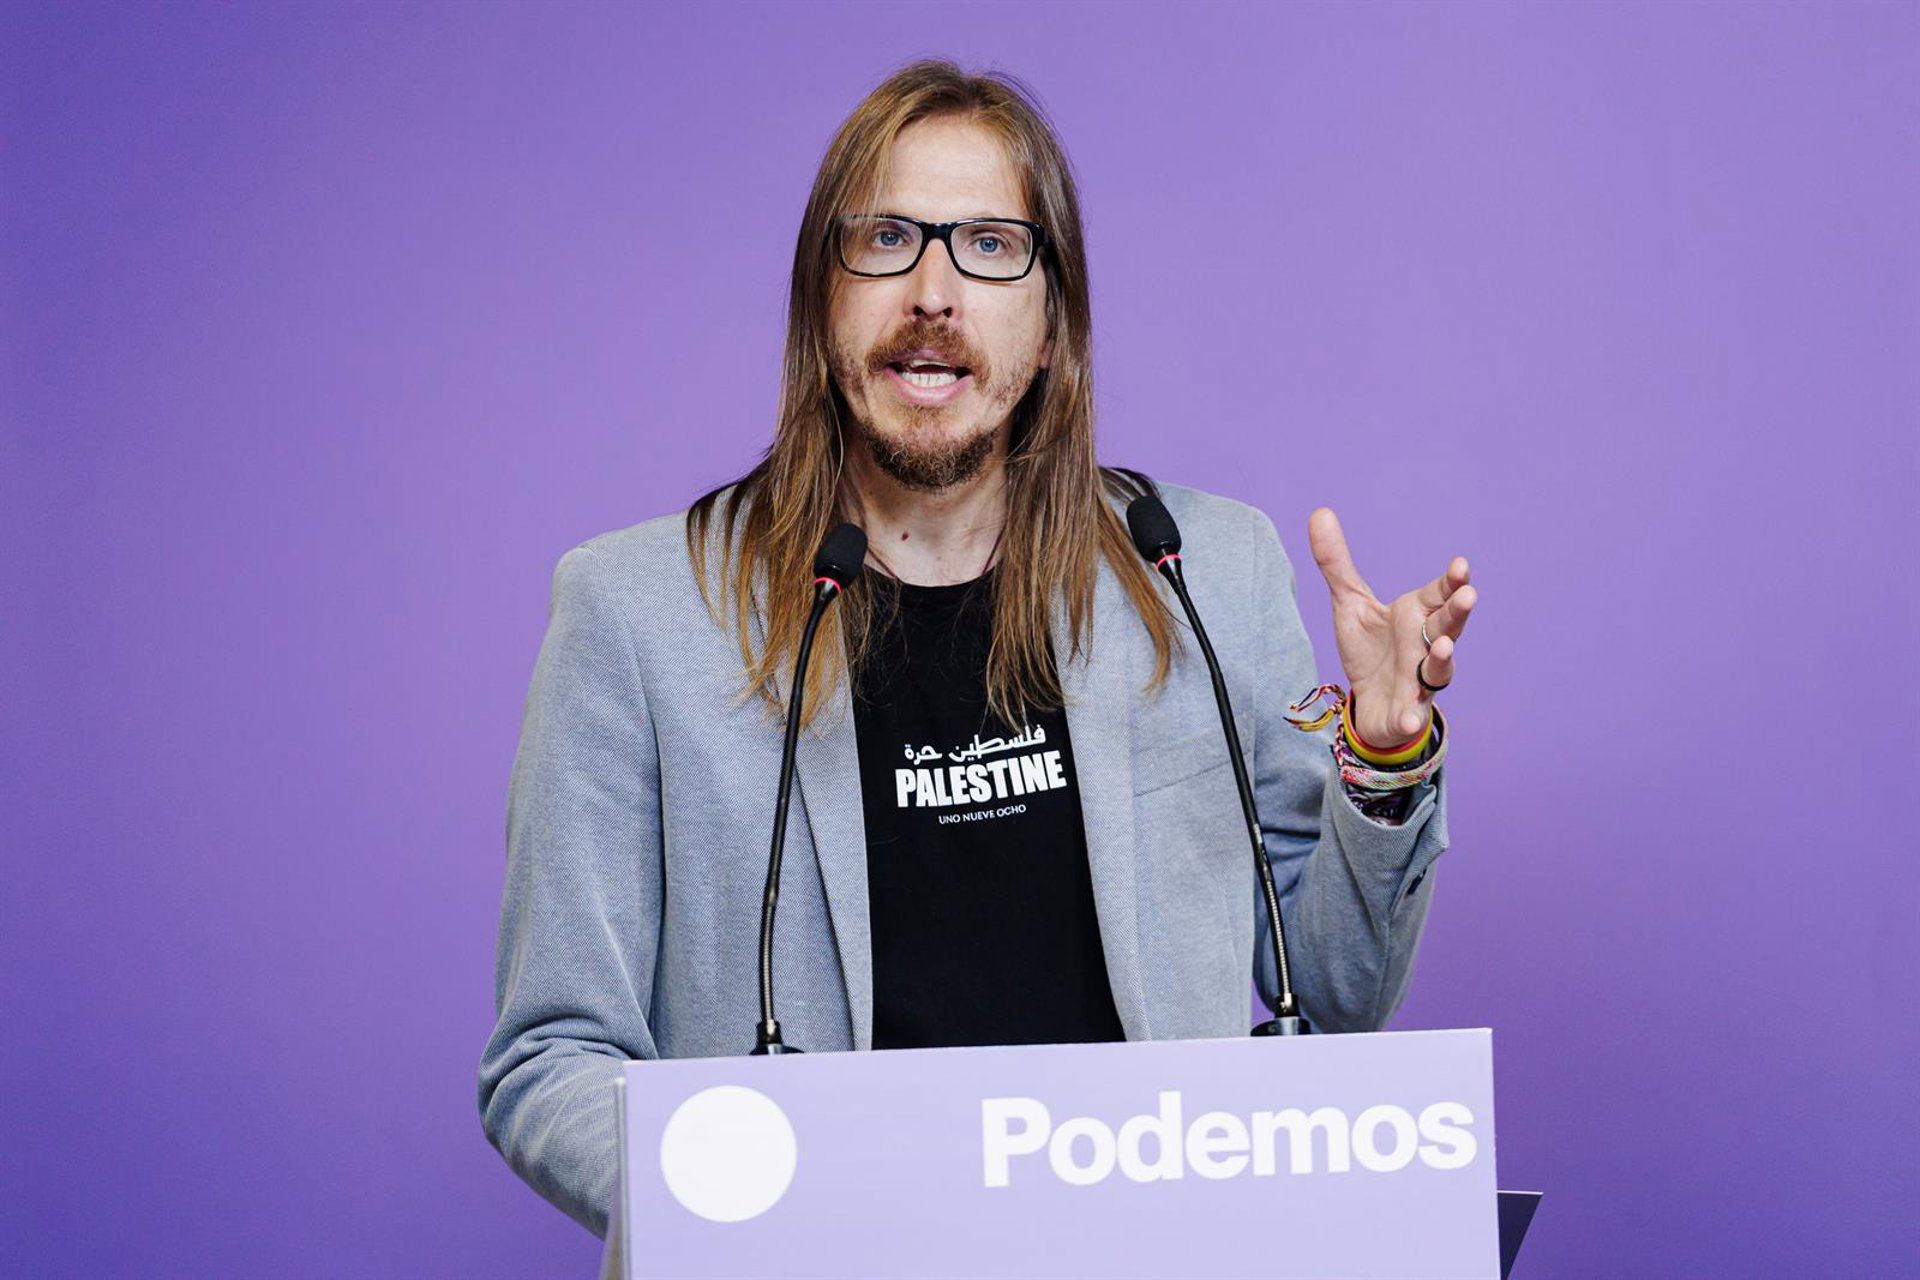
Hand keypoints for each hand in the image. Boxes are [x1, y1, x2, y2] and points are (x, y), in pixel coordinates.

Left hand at [1306, 507, 1475, 747]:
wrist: (1367, 703)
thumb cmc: (1369, 649)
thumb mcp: (1349, 602)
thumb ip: (1337, 563)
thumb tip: (1319, 512)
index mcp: (1416, 615)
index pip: (1438, 594)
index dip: (1451, 581)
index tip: (1460, 565)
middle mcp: (1425, 645)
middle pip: (1447, 626)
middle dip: (1458, 612)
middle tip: (1468, 595)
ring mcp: (1420, 680)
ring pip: (1439, 668)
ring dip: (1442, 658)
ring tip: (1442, 647)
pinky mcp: (1408, 712)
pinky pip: (1412, 715)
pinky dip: (1411, 716)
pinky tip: (1408, 718)